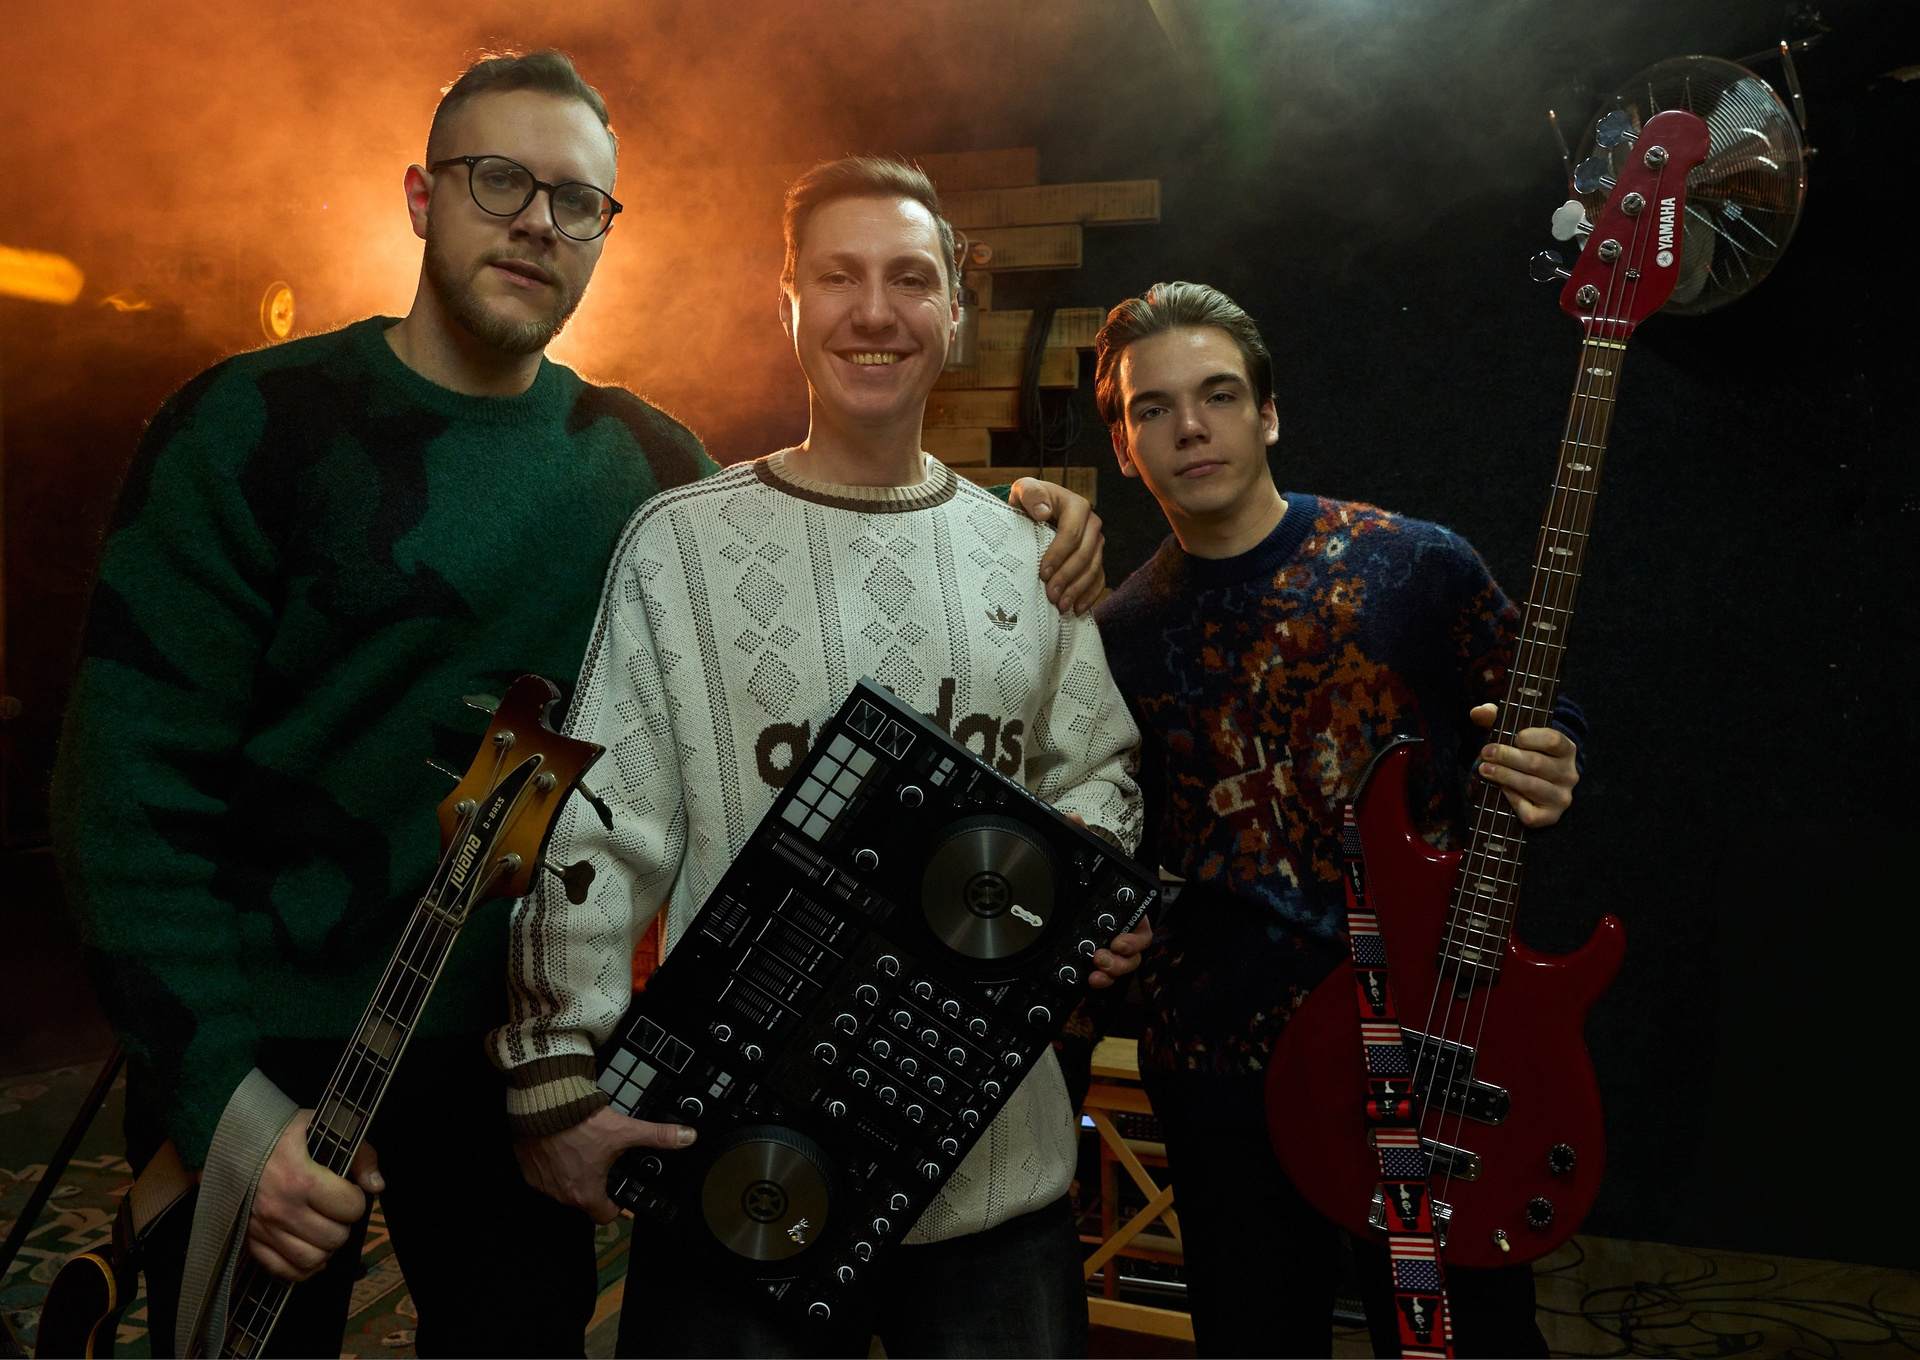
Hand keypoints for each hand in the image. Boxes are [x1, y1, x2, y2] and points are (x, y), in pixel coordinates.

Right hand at [246, 1110, 380, 1281]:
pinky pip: (282, 1271)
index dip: (356, 1199)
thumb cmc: (283, 1133)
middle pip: (334, 1237)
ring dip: (326, 1247)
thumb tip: (376, 1186)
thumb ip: (359, 1154)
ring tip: (325, 1229)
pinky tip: (310, 1250)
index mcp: (302, 1179)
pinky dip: (302, 1268)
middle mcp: (282, 1209)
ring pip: (312, 1259)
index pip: (350, 1208)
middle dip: (343, 1224)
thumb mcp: (325, 1126)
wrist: (232, 1140)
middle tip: (337, 1211)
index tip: (349, 1190)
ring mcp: (263, 1228)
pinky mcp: (249, 1241)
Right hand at [515, 1105, 695, 1224]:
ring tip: (582, 1149)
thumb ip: (657, 1136)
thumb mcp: (625, 1131)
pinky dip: (552, 1162)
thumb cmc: (581, 1123)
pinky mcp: (527, 1167)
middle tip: (603, 1161)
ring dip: (572, 1172)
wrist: (545, 1104)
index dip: (615, 1207)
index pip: (603, 1216)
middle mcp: (561, 1194)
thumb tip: (687, 1137)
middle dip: (594, 1183)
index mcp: (585, 1193)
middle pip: (583, 1198)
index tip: (620, 1194)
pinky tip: (560, 1144)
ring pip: (561, 1186)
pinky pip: (542, 1172)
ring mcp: (541, 1182)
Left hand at [1008, 477, 1105, 614]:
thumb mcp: (1024, 490)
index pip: (1072, 533)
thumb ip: (1031, 494)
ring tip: (1060, 606)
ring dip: (1077, 590)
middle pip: (1085, 554)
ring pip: (1093, 569)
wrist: (1035, 510)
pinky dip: (1089, 595)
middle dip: (1067, 577)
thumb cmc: (1029, 501)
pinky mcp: (1095, 558)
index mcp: (1077, 506)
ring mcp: (1096, 542)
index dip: (1058, 555)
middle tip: (1051, 595)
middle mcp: (1092, 524)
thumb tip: (1043, 512)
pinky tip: (1077, 609)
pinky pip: (1099, 578)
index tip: (1042, 573)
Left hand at [1057, 812, 1149, 987]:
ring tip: (1094, 973)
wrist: (1082, 889)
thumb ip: (1082, 834)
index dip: (1134, 940)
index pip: (1142, 929)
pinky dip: (1099, 982)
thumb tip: (1073, 818)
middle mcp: (1124, 931)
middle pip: (1133, 956)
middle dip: (1120, 962)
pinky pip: (1104, 977)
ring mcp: (1111, 948)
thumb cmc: (1093, 875)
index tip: (1118, 941)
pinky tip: (1087, 981)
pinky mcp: (1097, 961)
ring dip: (1110, 974)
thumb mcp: (1087, 853)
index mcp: (1129, 910)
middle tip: (1102, 958)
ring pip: (1120, 969)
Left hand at [1469, 703, 1578, 827]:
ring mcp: (1562, 797)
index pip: (1553, 740)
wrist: (1539, 782)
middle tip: (1486, 752)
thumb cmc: (1524, 752)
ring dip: (1504, 776)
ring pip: (1531, 786)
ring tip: (1485, 769)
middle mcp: (1569, 774)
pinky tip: (1502, 790)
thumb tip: (1477, 711)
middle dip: (1506, 756)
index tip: (1513, 736)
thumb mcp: (1512, 731)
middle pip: (1536, 763)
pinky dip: (1513, 801)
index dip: (1530, 737)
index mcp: (1567, 749)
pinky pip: (1530, 813)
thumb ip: (1496, 717)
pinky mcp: (1551, 817)